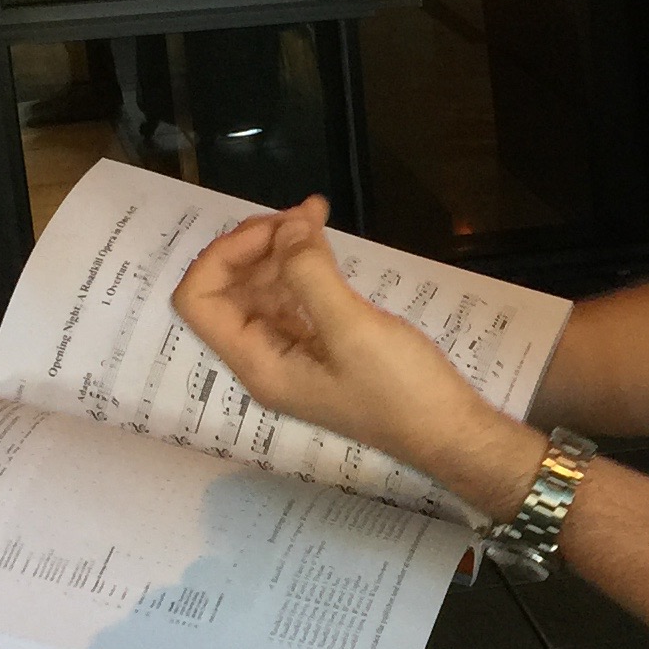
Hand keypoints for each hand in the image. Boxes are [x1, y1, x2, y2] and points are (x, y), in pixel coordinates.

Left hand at [171, 198, 536, 511]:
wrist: (450, 432)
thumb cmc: (401, 390)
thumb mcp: (352, 328)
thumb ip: (309, 274)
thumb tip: (286, 228)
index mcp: (258, 364)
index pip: (199, 300)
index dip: (223, 255)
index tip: (276, 229)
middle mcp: (264, 360)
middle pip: (226, 290)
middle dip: (254, 245)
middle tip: (301, 216)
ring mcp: (292, 355)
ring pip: (260, 290)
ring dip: (278, 250)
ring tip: (315, 216)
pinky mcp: (320, 348)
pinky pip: (292, 299)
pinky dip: (301, 266)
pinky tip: (324, 243)